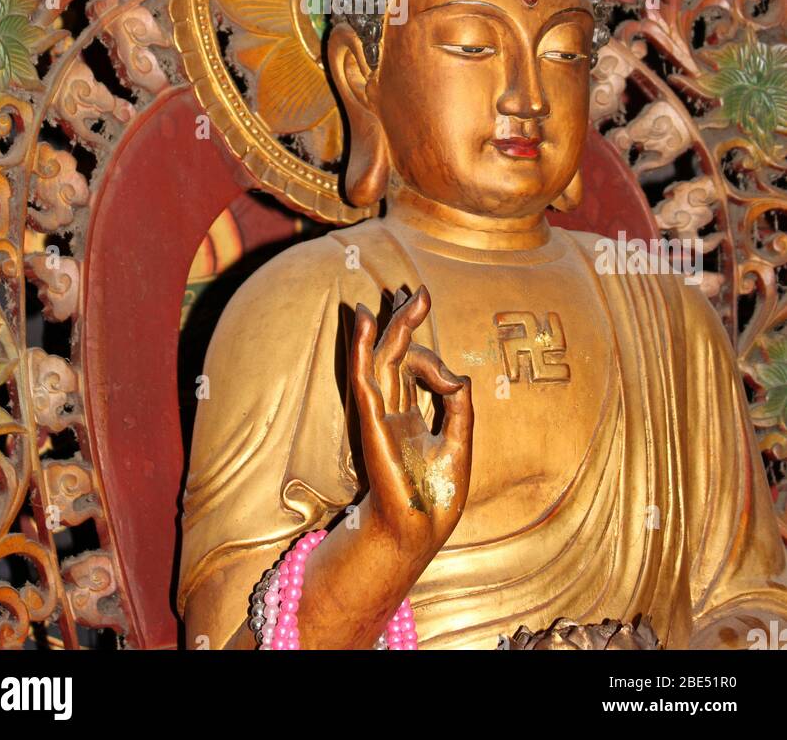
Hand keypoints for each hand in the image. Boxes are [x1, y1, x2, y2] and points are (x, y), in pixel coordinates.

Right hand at [351, 285, 473, 566]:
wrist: (420, 531)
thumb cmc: (438, 497)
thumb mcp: (460, 443)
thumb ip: (459, 405)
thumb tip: (458, 373)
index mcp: (411, 416)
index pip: (415, 368)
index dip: (429, 352)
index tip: (450, 375)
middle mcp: (392, 411)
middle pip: (395, 356)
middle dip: (405, 322)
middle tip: (416, 290)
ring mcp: (379, 415)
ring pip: (379, 361)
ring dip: (385, 328)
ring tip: (391, 296)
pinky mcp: (372, 423)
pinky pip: (365, 380)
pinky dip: (362, 350)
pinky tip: (366, 324)